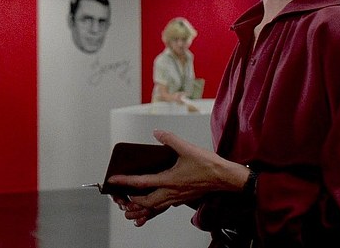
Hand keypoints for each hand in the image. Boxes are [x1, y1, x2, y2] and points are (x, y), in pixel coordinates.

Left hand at [106, 130, 247, 226]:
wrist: (226, 178)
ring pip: (155, 206)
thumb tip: (157, 133)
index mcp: (169, 180)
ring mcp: (178, 197)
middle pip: (146, 202)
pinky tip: (156, 198)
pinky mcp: (183, 198)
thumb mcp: (187, 148)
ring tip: (134, 200)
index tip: (113, 180)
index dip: (125, 181)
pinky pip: (165, 205)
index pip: (141, 183)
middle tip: (123, 194)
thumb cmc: (209, 166)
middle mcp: (171, 192)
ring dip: (143, 205)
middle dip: (132, 200)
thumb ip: (170, 139)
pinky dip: (156, 204)